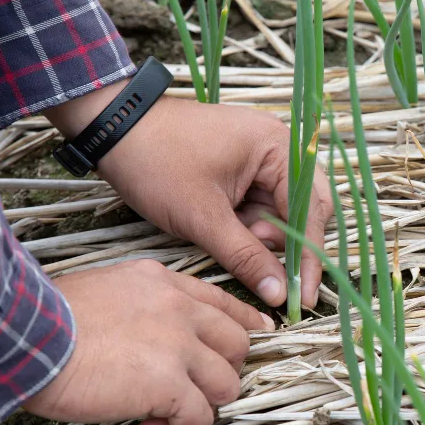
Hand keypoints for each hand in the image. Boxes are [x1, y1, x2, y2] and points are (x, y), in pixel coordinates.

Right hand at [23, 260, 273, 424]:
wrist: (27, 334)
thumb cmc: (49, 317)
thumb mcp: (107, 289)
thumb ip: (140, 305)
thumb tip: (148, 338)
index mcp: (164, 282)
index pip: (224, 303)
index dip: (244, 326)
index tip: (253, 339)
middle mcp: (180, 309)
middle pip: (238, 343)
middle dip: (222, 371)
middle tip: (190, 389)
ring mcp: (179, 344)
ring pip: (227, 383)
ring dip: (201, 406)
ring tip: (161, 416)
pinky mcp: (170, 382)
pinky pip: (199, 418)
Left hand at [46, 85, 332, 309]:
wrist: (112, 129)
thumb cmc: (157, 164)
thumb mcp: (202, 217)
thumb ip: (246, 257)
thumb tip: (279, 294)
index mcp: (278, 147)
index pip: (312, 209)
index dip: (309, 255)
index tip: (303, 295)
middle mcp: (280, 147)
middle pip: (306, 208)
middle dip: (286, 243)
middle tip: (265, 269)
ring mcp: (262, 156)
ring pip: (283, 210)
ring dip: (264, 235)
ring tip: (231, 239)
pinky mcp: (244, 167)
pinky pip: (262, 204)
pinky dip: (250, 225)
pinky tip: (226, 231)